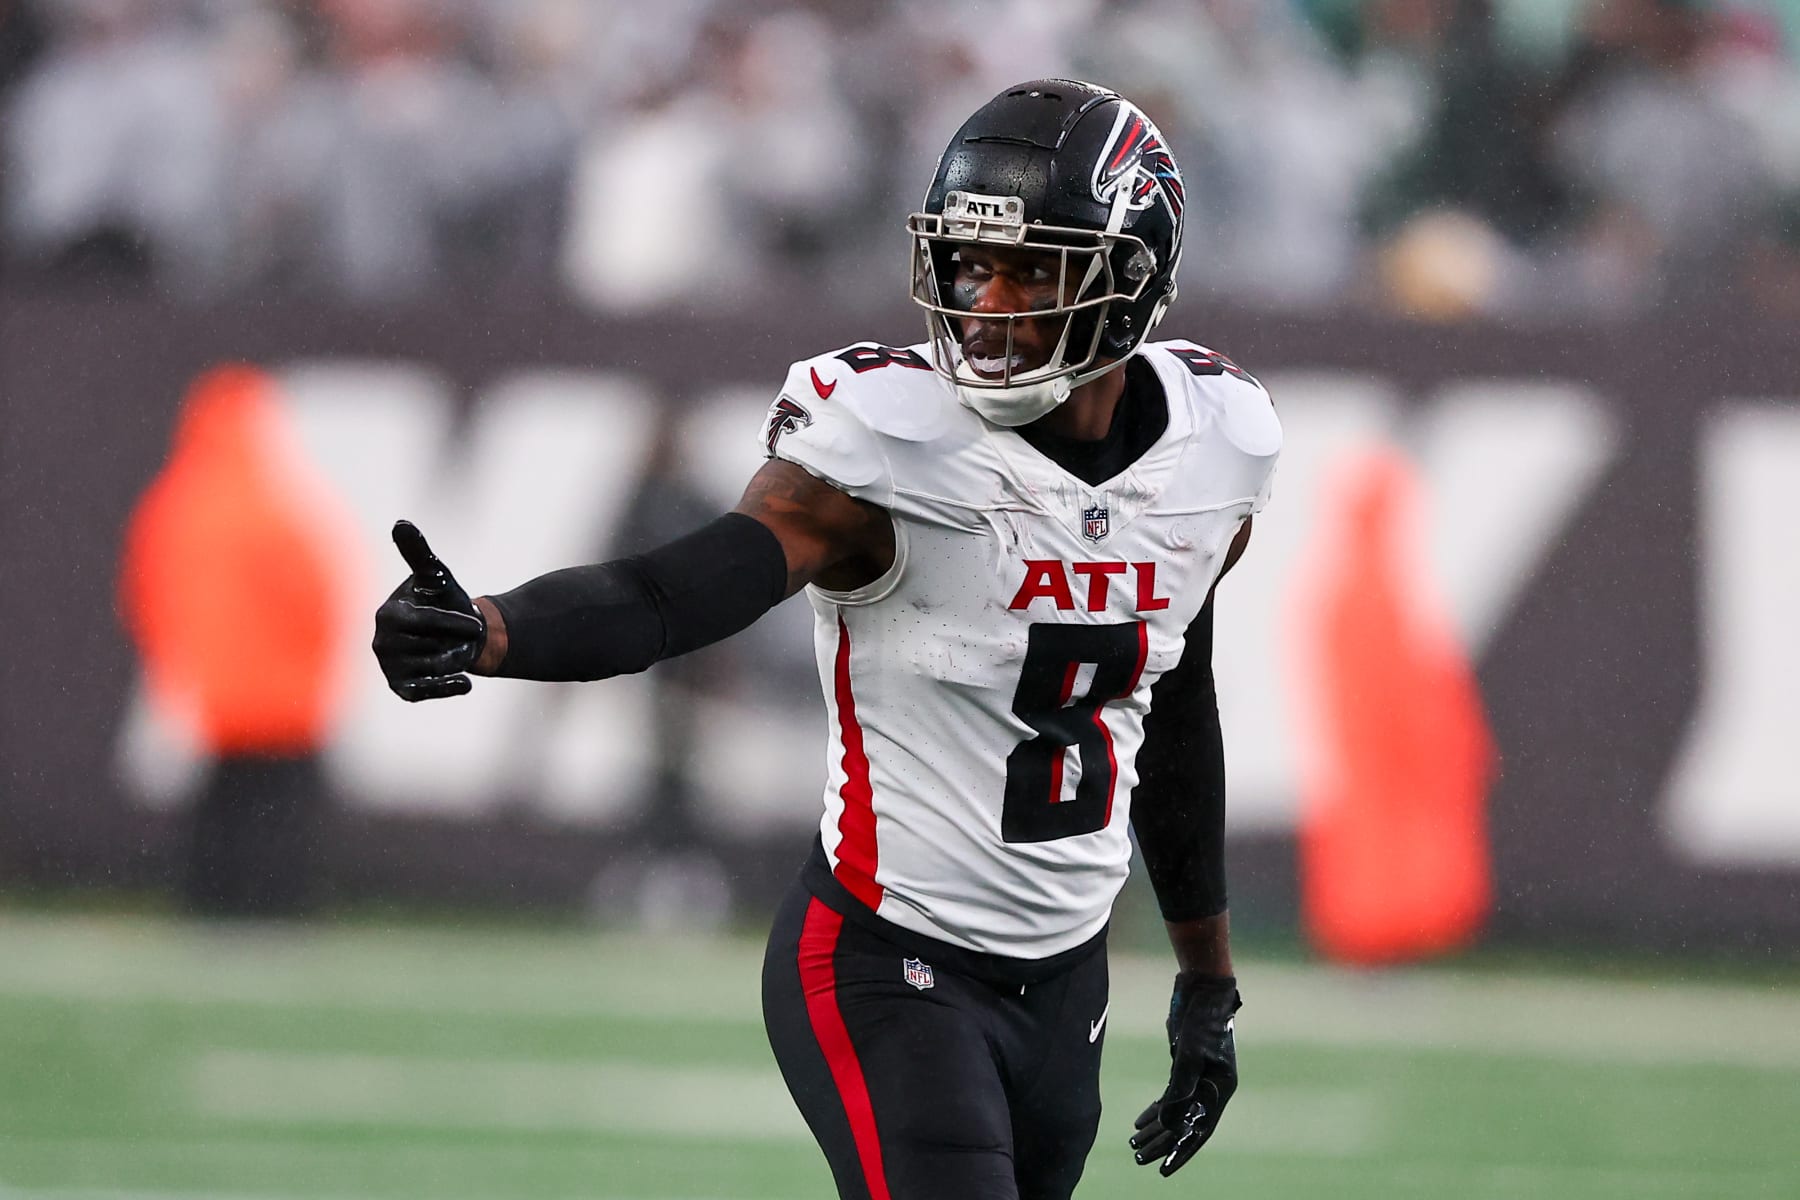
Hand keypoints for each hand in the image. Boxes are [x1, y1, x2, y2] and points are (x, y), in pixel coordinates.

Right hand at [372, 520, 484, 700]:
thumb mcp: (435, 575)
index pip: (421, 621)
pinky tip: (466, 684)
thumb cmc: (444, 599)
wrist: (460, 633)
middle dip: (454, 640)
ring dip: (453, 659)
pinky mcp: (402, 687)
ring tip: (455, 647)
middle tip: (468, 633)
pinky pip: (421, 693)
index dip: (451, 622)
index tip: (476, 622)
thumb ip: (419, 552)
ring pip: (431, 668)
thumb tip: (400, 523)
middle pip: (427, 646)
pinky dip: (444, 689)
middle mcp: (382, 642)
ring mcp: (390, 666)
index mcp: (388, 613)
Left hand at [1130, 973, 1239, 1176]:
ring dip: (1156, 1129)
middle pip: (1184, 1124)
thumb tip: (1169, 1123)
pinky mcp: (1184, 1067)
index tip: (1162, 1169)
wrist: (1203, 989)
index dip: (1180, 1151)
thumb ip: (1180, 1088)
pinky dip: (1155, 1110)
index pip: (1198, 1129)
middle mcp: (1212, 1088)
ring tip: (1134, 1144)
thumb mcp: (1190, 1053)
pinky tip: (1139, 1120)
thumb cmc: (1201, 1018)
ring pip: (1176, 1112)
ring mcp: (1199, 1078)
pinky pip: (1170, 1096)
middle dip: (1161, 1143)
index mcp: (1220, 1089)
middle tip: (1138, 1158)